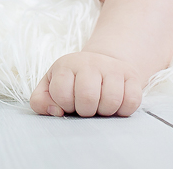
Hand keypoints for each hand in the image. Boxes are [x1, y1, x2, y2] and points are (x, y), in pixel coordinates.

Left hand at [29, 51, 143, 117]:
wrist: (101, 65)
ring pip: (111, 101)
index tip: (69, 102)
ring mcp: (112, 67)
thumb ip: (40, 101)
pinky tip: (116, 104)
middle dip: (86, 111)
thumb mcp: (50, 88)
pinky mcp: (132, 75)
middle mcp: (89, 62)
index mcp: (66, 65)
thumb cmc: (72, 83)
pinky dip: (124, 110)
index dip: (65, 105)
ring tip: (100, 105)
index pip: (62, 94)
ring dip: (105, 112)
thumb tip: (56, 112)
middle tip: (86, 107)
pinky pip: (131, 102)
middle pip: (88, 98)